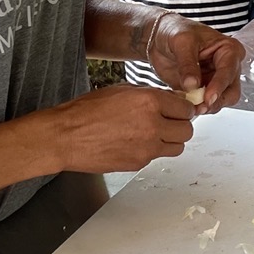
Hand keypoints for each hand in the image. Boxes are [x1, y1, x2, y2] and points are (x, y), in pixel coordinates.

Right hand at [38, 84, 196, 172]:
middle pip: (187, 130)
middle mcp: (153, 125)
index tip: (179, 110)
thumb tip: (169, 99)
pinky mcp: (139, 163)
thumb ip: (149, 95)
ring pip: (178, 147)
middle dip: (180, 125)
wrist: (65, 137)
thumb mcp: (121, 90)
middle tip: (170, 122)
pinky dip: (152, 151)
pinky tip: (136, 143)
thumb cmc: (86, 111)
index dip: (183, 109)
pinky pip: (157, 157)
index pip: (185, 108)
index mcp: (149, 101)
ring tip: (156, 134)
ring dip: (171, 140)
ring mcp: (147, 147)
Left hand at [147, 14, 244, 111]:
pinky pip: (204, 104)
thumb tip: (193, 84)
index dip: (219, 86)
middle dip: (216, 101)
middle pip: (231, 91)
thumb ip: (188, 64)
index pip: (229, 71)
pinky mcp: (203, 90)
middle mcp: (226, 66)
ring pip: (220, 101)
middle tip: (200, 106)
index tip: (208, 97)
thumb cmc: (175, 31)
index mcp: (228, 49)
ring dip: (206, 106)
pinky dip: (196, 106)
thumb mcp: (181, 42)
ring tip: (190, 105)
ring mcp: (215, 80)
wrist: (158, 38)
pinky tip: (185, 103)